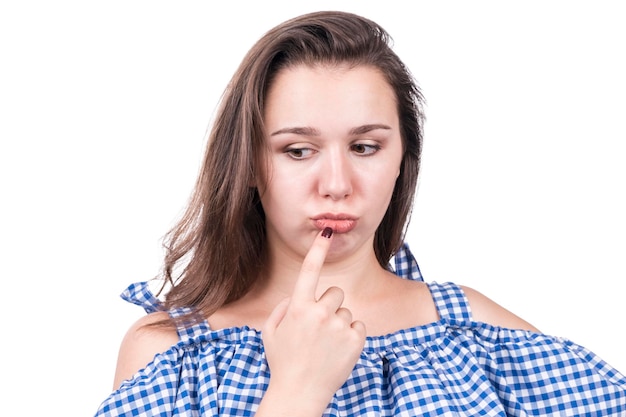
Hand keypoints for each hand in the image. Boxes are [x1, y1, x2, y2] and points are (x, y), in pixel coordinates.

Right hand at [259, 228, 365, 414]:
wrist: (298, 395)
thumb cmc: (282, 363)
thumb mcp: (270, 332)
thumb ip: (283, 308)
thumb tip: (297, 296)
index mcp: (297, 307)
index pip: (309, 270)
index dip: (318, 249)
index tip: (327, 231)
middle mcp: (319, 313)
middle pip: (335, 293)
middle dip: (330, 306)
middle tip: (320, 329)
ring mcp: (338, 326)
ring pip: (347, 311)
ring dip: (340, 324)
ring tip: (327, 346)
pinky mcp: (355, 340)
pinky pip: (358, 325)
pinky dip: (351, 336)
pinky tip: (338, 351)